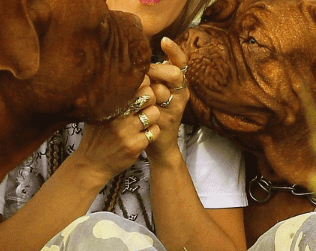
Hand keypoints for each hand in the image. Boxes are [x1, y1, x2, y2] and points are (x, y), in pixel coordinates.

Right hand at [69, 76, 161, 184]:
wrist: (91, 164)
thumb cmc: (97, 135)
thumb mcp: (98, 113)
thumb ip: (111, 97)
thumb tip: (128, 76)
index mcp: (109, 104)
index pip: (136, 83)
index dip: (143, 84)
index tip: (141, 89)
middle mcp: (118, 115)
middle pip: (149, 95)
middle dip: (150, 99)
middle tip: (144, 107)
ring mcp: (127, 131)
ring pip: (154, 113)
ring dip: (152, 117)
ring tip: (143, 122)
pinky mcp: (135, 145)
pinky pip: (155, 131)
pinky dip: (152, 132)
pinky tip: (142, 135)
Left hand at [145, 38, 190, 158]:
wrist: (159, 145)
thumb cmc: (151, 111)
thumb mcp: (154, 90)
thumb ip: (151, 74)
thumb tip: (135, 52)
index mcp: (179, 83)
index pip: (181, 62)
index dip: (174, 50)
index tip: (164, 40)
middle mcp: (181, 94)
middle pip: (173, 73)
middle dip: (156, 71)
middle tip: (143, 74)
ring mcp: (176, 108)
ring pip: (160, 91)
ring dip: (145, 91)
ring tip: (136, 96)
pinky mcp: (167, 121)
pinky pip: (153, 108)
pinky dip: (142, 105)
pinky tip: (134, 106)